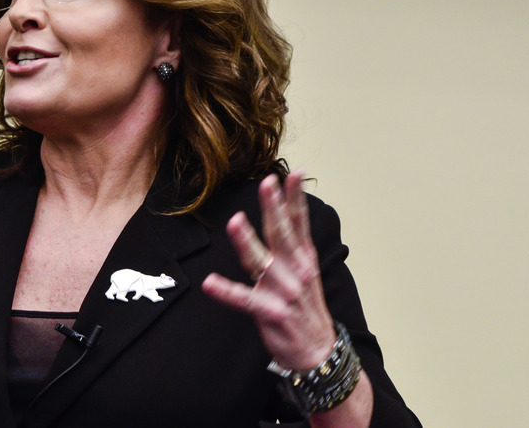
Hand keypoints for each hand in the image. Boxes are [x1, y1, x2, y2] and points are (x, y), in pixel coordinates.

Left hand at [201, 170, 336, 369]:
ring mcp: (283, 292)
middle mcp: (295, 272)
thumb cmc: (305, 311)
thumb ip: (293, 248)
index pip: (300, 223)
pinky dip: (226, 291)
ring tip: (234, 222)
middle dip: (274, 207)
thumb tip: (283, 217)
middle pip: (282, 234)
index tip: (294, 174)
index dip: (296, 198)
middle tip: (267, 183)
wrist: (319, 354)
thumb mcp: (306, 274)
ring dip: (247, 241)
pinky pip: (244, 299)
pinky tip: (210, 282)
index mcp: (304, 260)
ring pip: (262, 261)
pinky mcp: (269, 312)